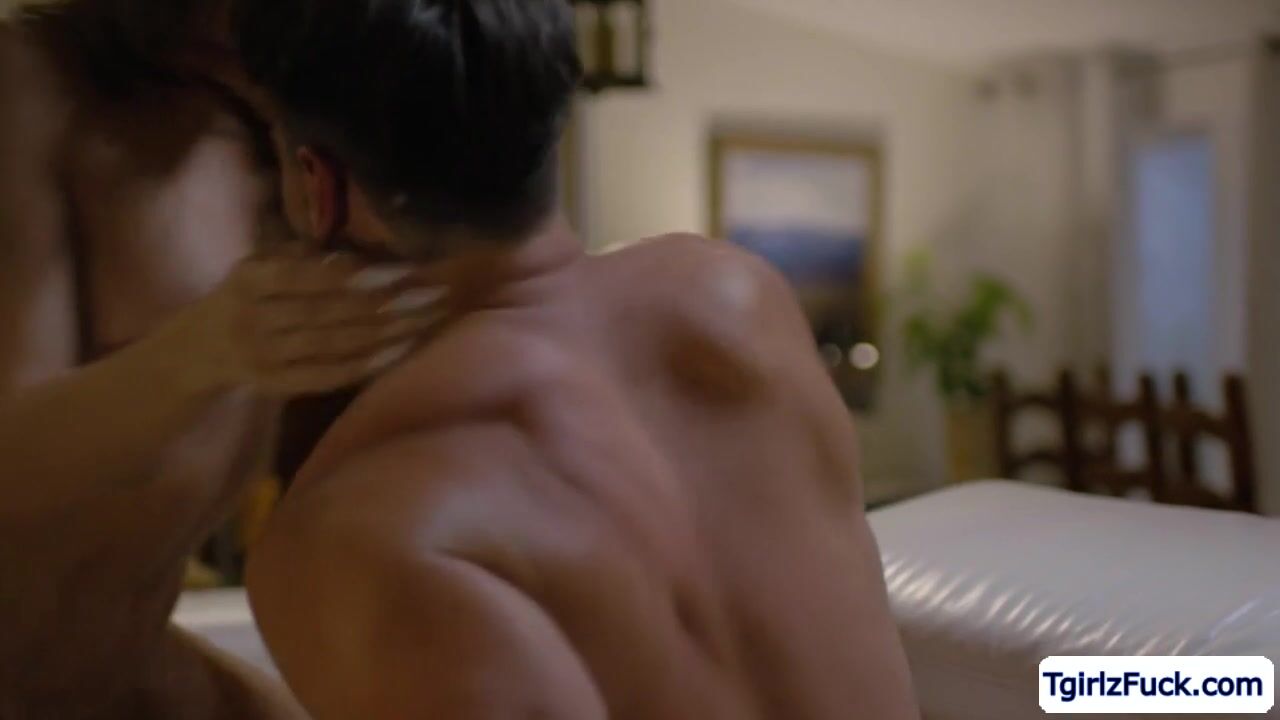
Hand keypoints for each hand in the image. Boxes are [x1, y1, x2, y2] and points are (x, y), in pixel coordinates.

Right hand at [171, 250, 445, 395]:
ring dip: (387, 333)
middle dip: (386, 304)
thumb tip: (367, 245)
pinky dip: (367, 364)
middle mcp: (253, 318)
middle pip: (327, 312)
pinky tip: (403, 351)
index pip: (305, 276)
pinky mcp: (276, 386)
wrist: (193, 351)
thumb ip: (303, 256)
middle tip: (434, 294)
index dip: (352, 275)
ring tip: (430, 319)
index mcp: (249, 278)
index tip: (399, 270)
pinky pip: (328, 375)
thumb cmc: (246, 296)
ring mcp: (264, 357)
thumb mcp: (260, 266)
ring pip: (333, 345)